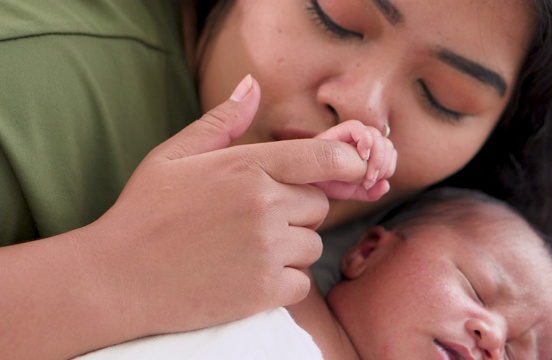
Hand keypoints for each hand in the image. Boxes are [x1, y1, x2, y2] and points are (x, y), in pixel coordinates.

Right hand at [92, 76, 370, 333]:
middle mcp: (264, 204)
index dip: (348, 163)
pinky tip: (248, 276)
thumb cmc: (145, 213)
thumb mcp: (175, 155)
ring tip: (245, 250)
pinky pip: (301, 282)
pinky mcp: (265, 290)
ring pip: (311, 244)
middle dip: (296, 210)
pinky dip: (283, 282)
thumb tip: (253, 85)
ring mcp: (267, 249)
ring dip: (289, 248)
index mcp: (246, 166)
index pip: (324, 158)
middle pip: (318, 205)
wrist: (116, 279)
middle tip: (256, 219)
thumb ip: (222, 121)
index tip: (353, 170)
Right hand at [314, 119, 396, 200]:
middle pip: (385, 141)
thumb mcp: (353, 192)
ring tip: (365, 177)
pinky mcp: (335, 132)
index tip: (374, 182)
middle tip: (369, 181)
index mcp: (365, 150)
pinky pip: (356, 127)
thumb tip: (386, 185)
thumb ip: (371, 192)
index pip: (388, 149)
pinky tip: (361, 156)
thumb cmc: (326, 185)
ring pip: (375, 134)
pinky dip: (365, 141)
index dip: (389, 166)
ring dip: (376, 158)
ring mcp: (346, 135)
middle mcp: (357, 140)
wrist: (304, 184)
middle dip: (383, 164)